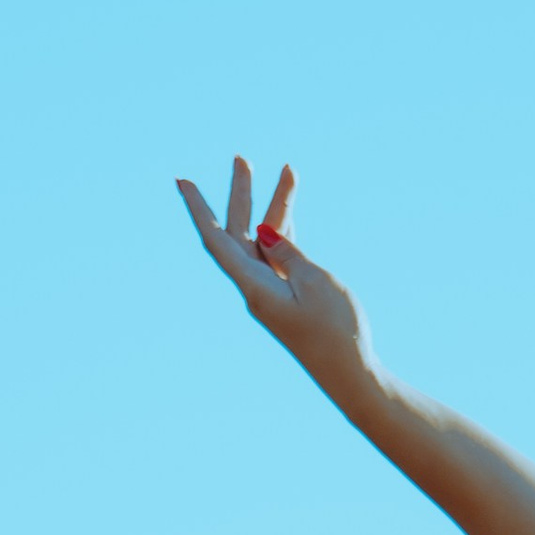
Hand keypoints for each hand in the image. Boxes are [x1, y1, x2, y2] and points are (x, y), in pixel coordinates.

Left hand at [175, 157, 369, 385]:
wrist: (351, 375)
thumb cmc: (336, 331)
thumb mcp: (315, 282)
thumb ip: (288, 251)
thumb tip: (264, 230)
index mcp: (254, 287)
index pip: (217, 240)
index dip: (198, 209)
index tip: (182, 180)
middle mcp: (255, 288)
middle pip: (238, 233)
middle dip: (240, 195)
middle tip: (241, 159)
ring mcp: (272, 293)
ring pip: (264, 241)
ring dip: (271, 207)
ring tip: (285, 170)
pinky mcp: (288, 298)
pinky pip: (279, 256)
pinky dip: (284, 231)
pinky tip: (286, 210)